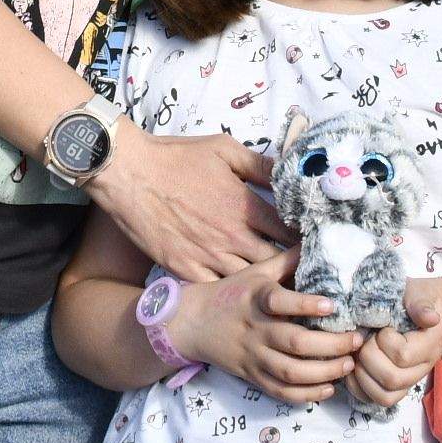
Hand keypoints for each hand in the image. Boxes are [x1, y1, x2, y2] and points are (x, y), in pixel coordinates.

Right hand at [86, 120, 287, 281]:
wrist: (129, 174)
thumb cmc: (176, 158)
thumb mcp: (224, 150)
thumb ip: (260, 164)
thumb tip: (290, 172)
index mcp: (244, 208)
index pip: (289, 233)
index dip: (304, 240)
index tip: (312, 243)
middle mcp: (230, 237)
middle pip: (274, 264)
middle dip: (291, 268)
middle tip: (300, 271)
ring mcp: (207, 256)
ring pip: (247, 282)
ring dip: (263, 284)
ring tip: (277, 287)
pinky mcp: (183, 268)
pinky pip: (215, 290)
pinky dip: (228, 292)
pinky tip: (236, 291)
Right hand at [174, 251, 362, 404]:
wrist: (192, 323)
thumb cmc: (231, 294)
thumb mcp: (255, 272)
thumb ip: (286, 261)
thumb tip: (316, 242)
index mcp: (256, 299)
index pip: (279, 302)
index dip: (305, 305)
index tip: (332, 305)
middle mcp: (255, 329)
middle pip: (294, 342)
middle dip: (331, 345)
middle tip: (356, 340)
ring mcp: (253, 356)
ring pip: (290, 372)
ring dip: (324, 372)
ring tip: (349, 365)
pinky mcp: (252, 377)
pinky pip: (281, 392)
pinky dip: (306, 395)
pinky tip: (328, 387)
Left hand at [350, 280, 441, 409]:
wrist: (428, 313)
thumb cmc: (417, 301)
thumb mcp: (419, 295)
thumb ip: (421, 304)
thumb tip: (431, 317)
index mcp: (428, 346)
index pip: (402, 356)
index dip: (385, 341)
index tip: (382, 327)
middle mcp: (420, 369)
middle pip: (391, 379)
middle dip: (369, 358)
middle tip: (366, 340)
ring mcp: (407, 382)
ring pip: (383, 396)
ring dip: (362, 375)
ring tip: (358, 354)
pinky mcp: (394, 388)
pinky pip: (375, 400)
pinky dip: (359, 388)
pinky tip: (353, 369)